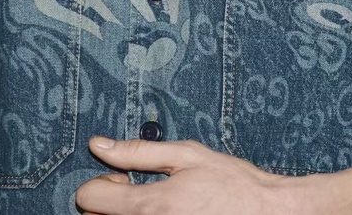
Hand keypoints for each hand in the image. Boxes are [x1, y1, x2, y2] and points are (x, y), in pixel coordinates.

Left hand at [74, 136, 294, 214]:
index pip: (89, 198)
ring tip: (152, 203)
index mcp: (151, 205)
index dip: (101, 181)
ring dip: (123, 214)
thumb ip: (139, 151)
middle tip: (136, 188)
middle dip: (110, 200)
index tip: (122, 176)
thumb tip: (100, 144)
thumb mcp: (187, 154)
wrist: (262, 211)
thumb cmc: (230, 182)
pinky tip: (165, 213)